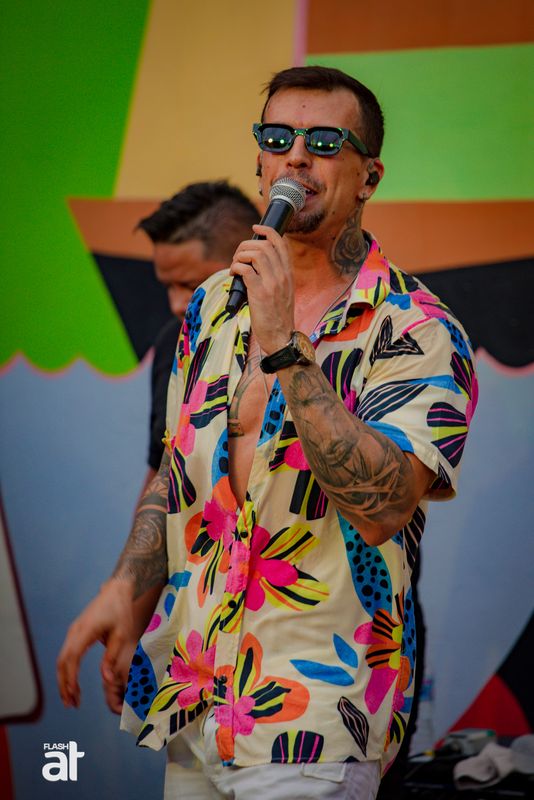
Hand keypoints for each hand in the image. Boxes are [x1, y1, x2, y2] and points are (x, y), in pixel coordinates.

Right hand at [57, 578, 134, 707]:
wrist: (116, 590)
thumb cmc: (121, 610)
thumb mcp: (121, 634)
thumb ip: (112, 657)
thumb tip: (106, 680)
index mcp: (85, 631)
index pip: (72, 658)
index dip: (71, 678)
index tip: (74, 695)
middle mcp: (75, 631)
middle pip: (62, 662)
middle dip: (64, 684)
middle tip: (71, 704)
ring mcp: (73, 631)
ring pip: (62, 659)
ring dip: (64, 679)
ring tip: (71, 699)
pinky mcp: (75, 632)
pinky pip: (67, 654)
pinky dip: (67, 670)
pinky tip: (73, 683)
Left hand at [230, 224, 294, 352]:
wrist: (280, 336)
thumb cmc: (277, 316)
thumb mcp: (282, 291)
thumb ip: (274, 276)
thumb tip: (255, 263)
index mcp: (288, 273)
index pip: (280, 242)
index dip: (266, 230)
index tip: (255, 228)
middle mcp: (282, 275)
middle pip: (264, 244)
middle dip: (246, 244)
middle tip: (238, 256)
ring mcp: (272, 283)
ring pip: (254, 253)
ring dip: (239, 255)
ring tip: (235, 265)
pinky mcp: (259, 293)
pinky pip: (245, 269)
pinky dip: (235, 267)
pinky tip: (233, 275)